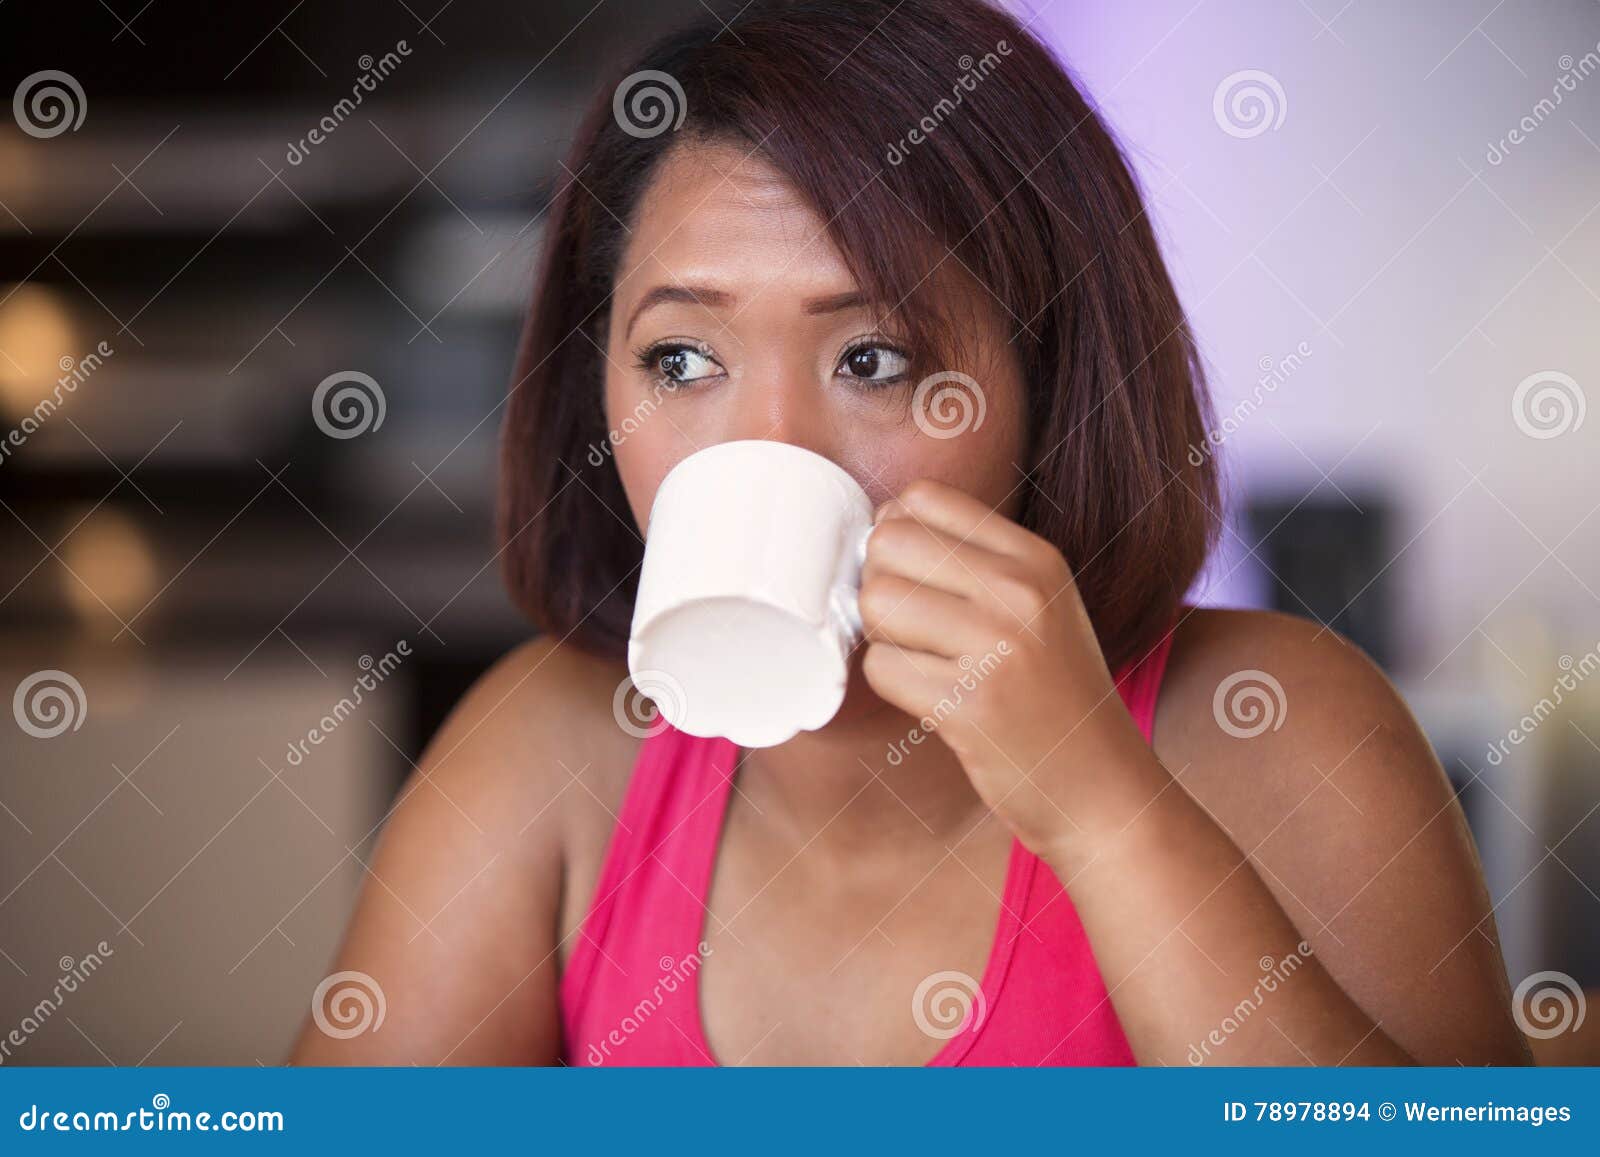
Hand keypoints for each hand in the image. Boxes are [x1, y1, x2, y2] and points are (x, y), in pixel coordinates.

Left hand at [857, 478, 1158, 858]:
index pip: (923, 498)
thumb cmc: (1054, 696)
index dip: (895, 532)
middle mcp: (1020, 591)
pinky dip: (893, 687)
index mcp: (1035, 558)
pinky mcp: (971, 705)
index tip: (910, 574)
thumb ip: (973, 562)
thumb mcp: (1039, 606)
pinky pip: (882, 669)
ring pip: (877, 603)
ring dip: (882, 637)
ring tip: (924, 662)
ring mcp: (997, 647)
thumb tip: (880, 525)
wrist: (1101, 788)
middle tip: (909, 627)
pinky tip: (934, 701)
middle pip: (887, 544)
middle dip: (879, 584)